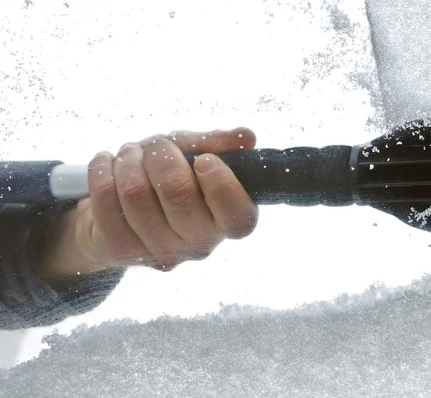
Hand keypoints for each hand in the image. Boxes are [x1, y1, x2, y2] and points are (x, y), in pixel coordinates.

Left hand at [65, 128, 257, 274]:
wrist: (118, 211)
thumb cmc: (163, 178)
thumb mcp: (193, 154)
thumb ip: (219, 145)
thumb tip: (247, 137)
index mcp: (226, 221)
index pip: (238, 215)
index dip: (222, 184)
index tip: (204, 160)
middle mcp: (199, 244)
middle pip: (178, 192)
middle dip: (162, 155)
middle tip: (157, 147)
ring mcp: (160, 252)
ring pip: (136, 192)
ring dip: (128, 159)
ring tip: (129, 154)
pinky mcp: (122, 250)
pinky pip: (105, 199)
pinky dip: (101, 169)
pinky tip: (106, 162)